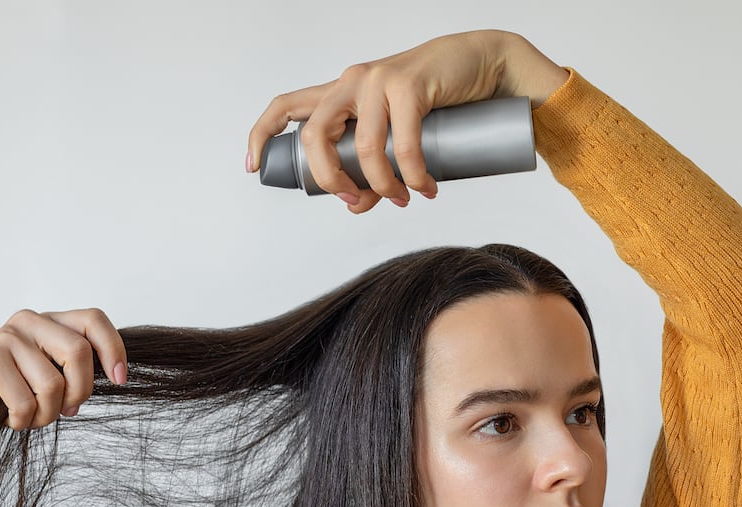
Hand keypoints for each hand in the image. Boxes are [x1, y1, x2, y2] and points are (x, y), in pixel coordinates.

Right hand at [0, 308, 127, 469]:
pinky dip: (24, 420)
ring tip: (31, 417)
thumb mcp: (52, 379)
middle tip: (68, 411)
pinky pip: (26, 400)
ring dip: (48, 414)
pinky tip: (11, 420)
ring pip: (53, 383)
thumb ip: (77, 368)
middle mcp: (29, 321)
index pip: (94, 319)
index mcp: (50, 322)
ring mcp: (7, 337)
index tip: (120, 379)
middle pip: (79, 352)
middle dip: (80, 391)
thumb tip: (116, 372)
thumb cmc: (11, 399)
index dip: (113, 348)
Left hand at [246, 30, 567, 213]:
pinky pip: (402, 143)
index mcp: (341, 92)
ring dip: (383, 185)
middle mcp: (352, 81)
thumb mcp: (398, 134)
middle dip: (329, 179)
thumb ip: (373, 168)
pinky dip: (413, 175)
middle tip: (354, 202)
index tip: (254, 167)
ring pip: (362, 147)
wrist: (486, 64)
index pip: (286, 106)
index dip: (262, 135)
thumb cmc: (440, 100)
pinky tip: (425, 188)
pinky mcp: (408, 84)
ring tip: (406, 198)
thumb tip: (355, 206)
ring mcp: (378, 80)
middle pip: (315, 135)